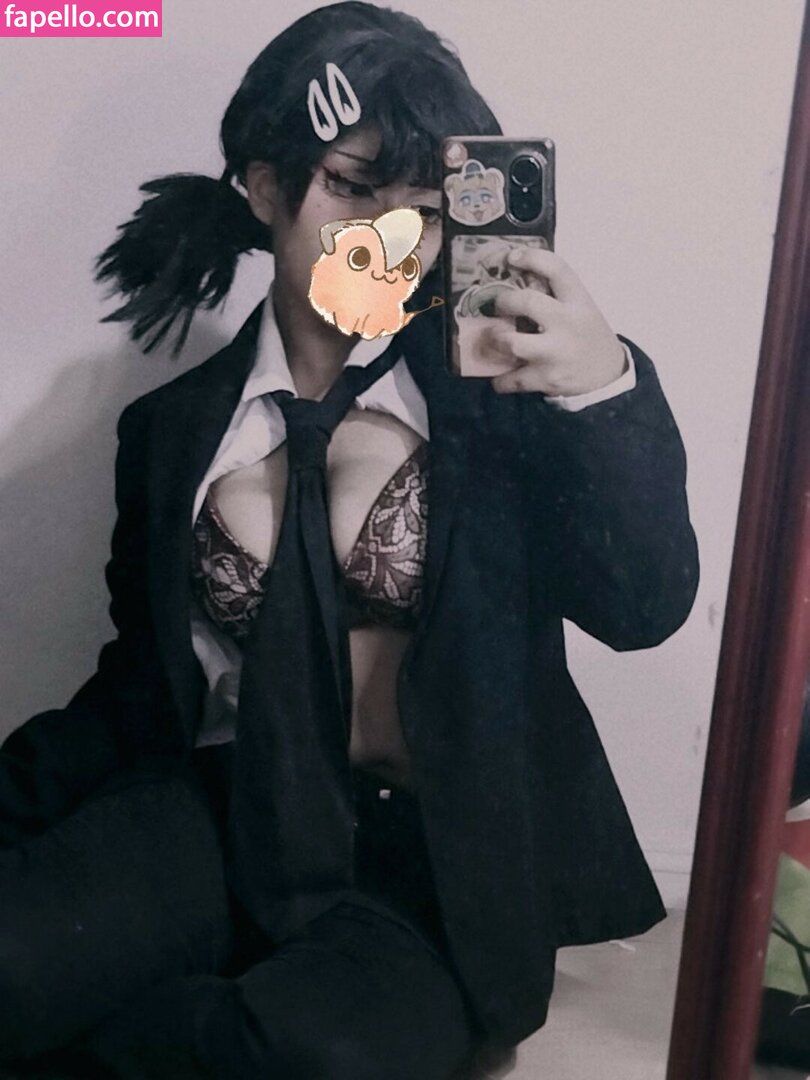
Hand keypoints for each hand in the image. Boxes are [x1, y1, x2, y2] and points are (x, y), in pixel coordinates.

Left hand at [485, 248, 626, 394]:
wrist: (608, 376)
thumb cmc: (587, 336)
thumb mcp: (581, 308)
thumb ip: (556, 294)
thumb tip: (519, 276)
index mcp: (578, 301)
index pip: (557, 269)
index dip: (531, 258)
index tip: (512, 257)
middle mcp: (567, 324)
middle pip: (527, 302)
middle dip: (503, 302)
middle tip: (497, 307)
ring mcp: (556, 353)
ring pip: (513, 343)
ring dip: (495, 341)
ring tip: (493, 341)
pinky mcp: (546, 379)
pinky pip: (512, 379)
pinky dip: (501, 381)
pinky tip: (501, 377)